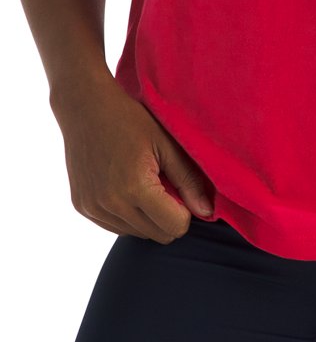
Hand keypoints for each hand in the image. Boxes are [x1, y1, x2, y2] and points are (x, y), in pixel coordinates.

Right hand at [51, 68, 214, 240]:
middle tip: (165, 185)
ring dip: (147, 218)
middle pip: (157, 235)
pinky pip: (115, 227)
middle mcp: (111, 204)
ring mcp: (93, 208)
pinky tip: (125, 187)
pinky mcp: (82, 207)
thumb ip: (188, 181)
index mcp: (135, 188)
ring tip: (143, 184)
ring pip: (136, 234)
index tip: (181, 190)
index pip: (175, 227)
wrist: (84, 106)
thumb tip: (207, 213)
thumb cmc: (130, 119)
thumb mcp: (167, 144)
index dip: (185, 212)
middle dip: (168, 216)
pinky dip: (127, 216)